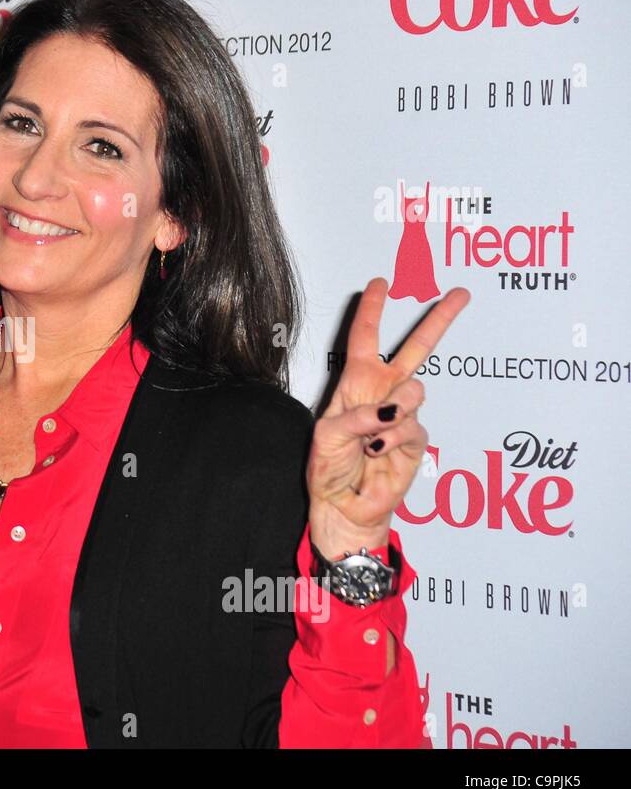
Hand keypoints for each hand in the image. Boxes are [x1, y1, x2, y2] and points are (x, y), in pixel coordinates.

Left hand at [306, 276, 469, 558]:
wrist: (344, 504)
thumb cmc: (329, 467)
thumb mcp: (328, 434)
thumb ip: (357, 416)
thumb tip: (392, 411)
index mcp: (356, 383)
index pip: (364, 339)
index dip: (371, 311)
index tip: (379, 284)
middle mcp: (382, 393)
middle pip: (415, 348)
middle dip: (438, 320)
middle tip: (461, 294)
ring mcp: (402, 415)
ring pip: (415, 390)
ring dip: (390, 411)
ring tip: (370, 437)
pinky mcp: (416, 438)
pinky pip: (413, 425)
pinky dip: (392, 437)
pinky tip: (377, 451)